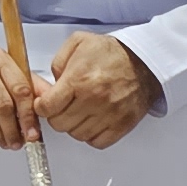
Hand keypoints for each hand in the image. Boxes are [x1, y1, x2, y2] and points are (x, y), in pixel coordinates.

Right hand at [0, 48, 40, 148]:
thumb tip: (53, 105)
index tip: (33, 133)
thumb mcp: (13, 74)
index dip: (28, 115)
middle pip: (2, 105)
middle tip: (19, 142)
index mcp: (0, 59)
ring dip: (0, 135)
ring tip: (8, 142)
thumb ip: (34, 88)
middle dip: (13, 130)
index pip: (20, 89)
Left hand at [35, 33, 160, 147]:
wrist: (145, 60)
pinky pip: (97, 142)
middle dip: (56, 115)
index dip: (41, 106)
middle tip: (62, 106)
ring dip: (74, 125)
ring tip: (79, 111)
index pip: (48, 107)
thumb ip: (57, 62)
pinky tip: (92, 121)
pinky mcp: (122, 125)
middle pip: (60, 124)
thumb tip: (50, 85)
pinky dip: (91, 135)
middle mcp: (94, 100)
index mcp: (79, 80)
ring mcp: (109, 115)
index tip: (45, 103)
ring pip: (77, 135)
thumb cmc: (112, 52)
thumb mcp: (78, 42)